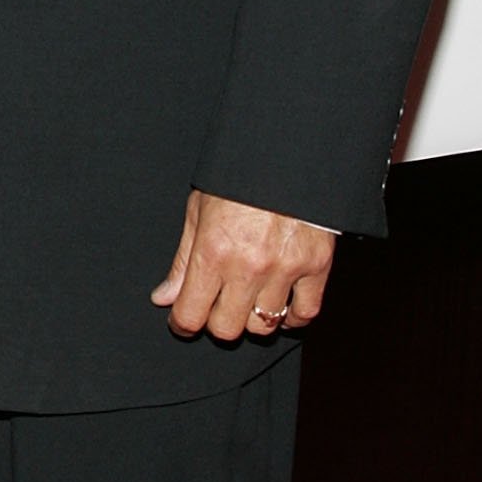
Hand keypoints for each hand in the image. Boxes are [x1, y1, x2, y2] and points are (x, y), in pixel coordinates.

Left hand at [152, 191, 334, 343]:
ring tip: (249, 300)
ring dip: (252, 319)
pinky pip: (305, 313)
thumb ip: (183, 260)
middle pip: (226, 329)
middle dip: (216, 322)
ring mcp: (285, 269)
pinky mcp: (317, 265)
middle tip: (217, 305)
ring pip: (264, 325)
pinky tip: (282, 307)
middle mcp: (248, 266)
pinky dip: (293, 318)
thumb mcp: (199, 211)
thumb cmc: (238, 178)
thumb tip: (164, 298)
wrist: (288, 153)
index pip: (190, 315)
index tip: (183, 320)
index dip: (182, 323)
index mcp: (213, 252)